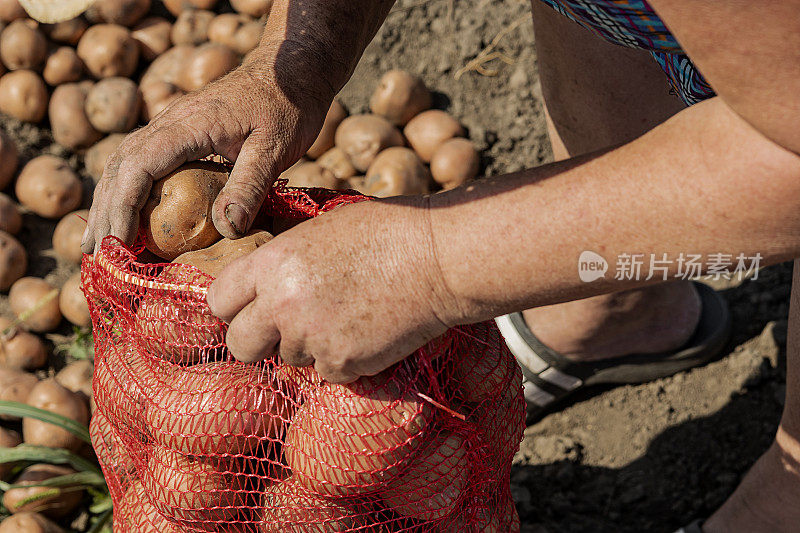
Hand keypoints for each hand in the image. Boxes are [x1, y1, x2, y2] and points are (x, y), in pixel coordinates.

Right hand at [81, 62, 331, 252]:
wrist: (290, 70)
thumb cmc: (288, 107)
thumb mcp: (275, 148)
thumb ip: (250, 186)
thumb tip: (227, 230)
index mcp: (187, 125)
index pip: (138, 168)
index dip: (123, 208)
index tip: (118, 245)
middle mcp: (169, 123)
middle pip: (120, 167)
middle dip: (105, 212)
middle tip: (96, 255)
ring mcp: (172, 126)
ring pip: (124, 163)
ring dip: (108, 202)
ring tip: (98, 243)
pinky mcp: (181, 133)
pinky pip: (142, 161)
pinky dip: (127, 190)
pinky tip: (125, 213)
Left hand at [206, 199, 461, 382]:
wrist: (438, 259)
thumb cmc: (387, 232)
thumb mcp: (320, 232)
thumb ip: (284, 261)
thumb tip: (263, 285)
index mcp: (272, 263)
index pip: (219, 300)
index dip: (234, 308)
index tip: (251, 309)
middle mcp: (281, 304)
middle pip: (239, 345)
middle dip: (260, 341)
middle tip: (289, 328)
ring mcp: (312, 337)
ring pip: (291, 360)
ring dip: (312, 347)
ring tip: (348, 317)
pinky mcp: (343, 363)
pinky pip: (329, 372)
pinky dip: (346, 360)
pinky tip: (369, 331)